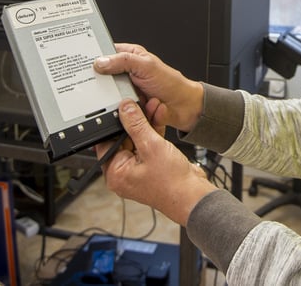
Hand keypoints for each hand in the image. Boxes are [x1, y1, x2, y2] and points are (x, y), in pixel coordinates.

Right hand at [93, 43, 203, 132]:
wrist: (184, 107)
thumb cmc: (171, 83)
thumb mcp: (146, 66)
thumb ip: (123, 61)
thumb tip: (101, 62)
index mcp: (131, 55)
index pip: (107, 52)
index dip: (96, 57)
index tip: (84, 64)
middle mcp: (127, 72)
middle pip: (104, 75)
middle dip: (102, 82)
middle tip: (100, 86)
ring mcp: (127, 89)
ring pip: (108, 93)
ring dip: (113, 98)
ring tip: (123, 98)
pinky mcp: (128, 104)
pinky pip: (116, 107)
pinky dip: (120, 109)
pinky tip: (126, 109)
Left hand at [96, 99, 215, 226]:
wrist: (193, 196)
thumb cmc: (171, 183)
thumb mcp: (151, 146)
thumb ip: (136, 125)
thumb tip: (125, 109)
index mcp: (116, 173)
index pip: (107, 142)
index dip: (115, 122)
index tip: (121, 107)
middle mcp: (125, 173)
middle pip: (124, 138)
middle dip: (135, 120)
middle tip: (141, 104)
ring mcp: (139, 169)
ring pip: (139, 139)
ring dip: (147, 123)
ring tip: (154, 106)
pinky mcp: (152, 165)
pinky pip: (149, 144)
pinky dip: (155, 132)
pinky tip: (160, 116)